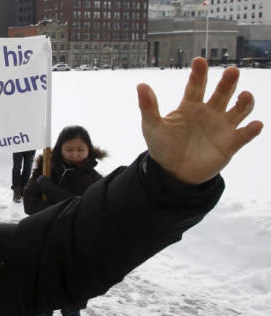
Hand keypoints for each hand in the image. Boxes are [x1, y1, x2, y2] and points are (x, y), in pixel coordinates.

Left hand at [137, 57, 262, 184]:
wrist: (173, 173)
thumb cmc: (163, 147)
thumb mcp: (152, 127)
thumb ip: (148, 107)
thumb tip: (141, 85)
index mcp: (190, 106)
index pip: (196, 86)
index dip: (198, 74)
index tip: (199, 61)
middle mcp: (209, 112)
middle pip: (222, 92)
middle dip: (228, 82)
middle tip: (231, 72)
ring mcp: (222, 126)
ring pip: (239, 109)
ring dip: (245, 102)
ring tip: (244, 97)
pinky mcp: (230, 143)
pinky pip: (244, 135)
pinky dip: (251, 130)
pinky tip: (254, 125)